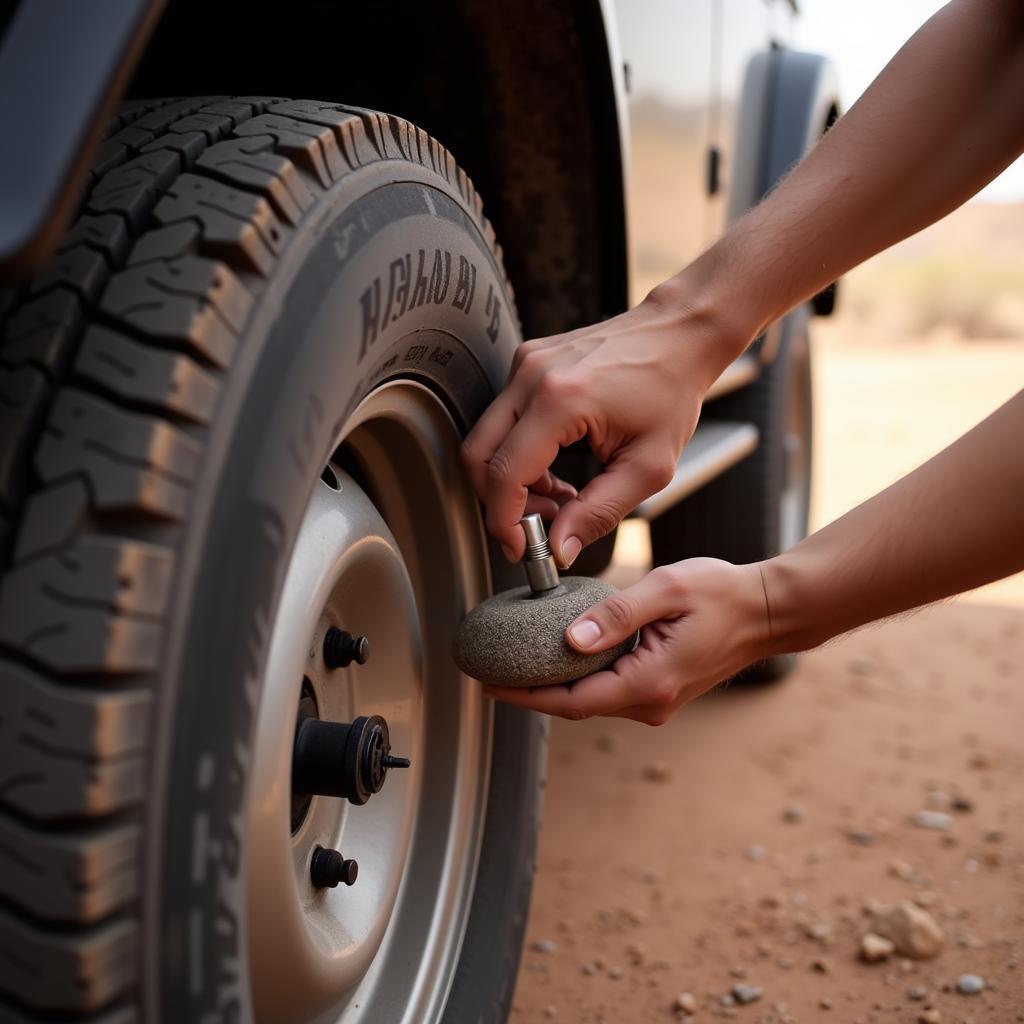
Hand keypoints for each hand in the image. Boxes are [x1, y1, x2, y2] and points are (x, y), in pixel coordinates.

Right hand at [461, 291, 740, 564]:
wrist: (679, 335)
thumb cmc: (672, 390)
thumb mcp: (648, 467)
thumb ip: (599, 513)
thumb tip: (559, 548)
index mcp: (560, 400)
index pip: (504, 475)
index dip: (504, 522)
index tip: (521, 548)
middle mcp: (531, 376)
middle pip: (479, 457)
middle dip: (500, 503)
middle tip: (539, 526)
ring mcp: (524, 364)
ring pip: (486, 439)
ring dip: (510, 480)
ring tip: (558, 497)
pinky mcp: (527, 362)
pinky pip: (502, 419)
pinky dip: (518, 453)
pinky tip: (554, 467)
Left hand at [483, 559, 770, 724]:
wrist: (767, 610)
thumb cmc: (721, 593)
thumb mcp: (665, 590)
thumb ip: (615, 615)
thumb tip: (569, 642)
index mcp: (648, 682)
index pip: (571, 700)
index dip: (525, 694)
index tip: (489, 684)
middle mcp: (650, 702)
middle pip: (575, 705)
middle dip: (531, 691)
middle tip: (489, 672)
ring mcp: (656, 700)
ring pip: (591, 698)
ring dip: (554, 685)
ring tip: (514, 663)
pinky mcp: (659, 689)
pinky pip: (609, 689)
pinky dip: (580, 677)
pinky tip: (558, 656)